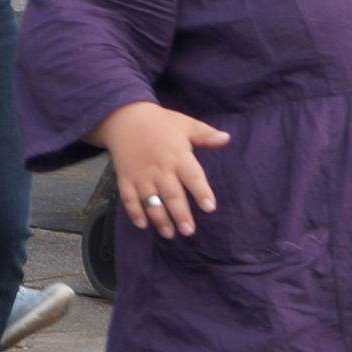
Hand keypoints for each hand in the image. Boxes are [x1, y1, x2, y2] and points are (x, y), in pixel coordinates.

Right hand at [90, 102, 227, 238]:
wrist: (125, 117)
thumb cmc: (160, 123)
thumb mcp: (185, 124)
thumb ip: (206, 135)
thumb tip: (227, 139)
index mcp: (178, 155)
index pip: (192, 176)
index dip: (201, 192)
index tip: (209, 207)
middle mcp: (160, 168)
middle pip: (172, 194)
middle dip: (180, 214)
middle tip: (189, 231)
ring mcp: (141, 175)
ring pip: (151, 201)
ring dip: (160, 219)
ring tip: (169, 234)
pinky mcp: (125, 179)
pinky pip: (128, 198)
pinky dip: (134, 212)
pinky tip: (143, 225)